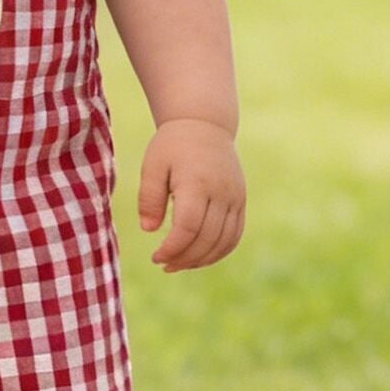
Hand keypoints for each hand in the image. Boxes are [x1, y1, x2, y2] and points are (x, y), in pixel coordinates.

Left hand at [137, 118, 244, 271]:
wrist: (205, 125)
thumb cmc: (172, 145)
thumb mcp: (153, 166)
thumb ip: (149, 197)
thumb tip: (148, 229)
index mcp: (197, 182)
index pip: (188, 227)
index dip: (172, 248)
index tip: (156, 257)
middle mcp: (221, 192)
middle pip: (206, 238)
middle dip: (184, 258)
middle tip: (164, 265)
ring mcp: (235, 197)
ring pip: (224, 241)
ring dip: (202, 260)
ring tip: (179, 264)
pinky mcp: (241, 201)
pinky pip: (235, 234)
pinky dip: (219, 251)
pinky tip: (200, 257)